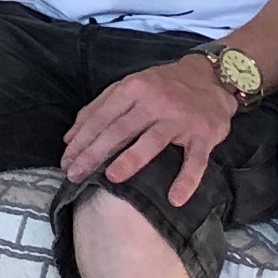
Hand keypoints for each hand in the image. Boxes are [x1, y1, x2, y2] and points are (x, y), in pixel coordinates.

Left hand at [61, 56, 236, 207]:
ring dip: (131, 161)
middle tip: (76, 175)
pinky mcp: (204, 135)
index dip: (81, 140)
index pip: (101, 117)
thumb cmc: (163, 86)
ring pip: (152, 141)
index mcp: (133, 88)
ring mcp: (180, 119)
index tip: (66, 161)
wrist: (212, 79)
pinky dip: (186, 180)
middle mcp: (155, 102)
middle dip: (94, 154)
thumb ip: (99, 108)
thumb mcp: (129, 86)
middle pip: (119, 130)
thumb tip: (70, 137)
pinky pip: (195, 161)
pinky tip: (174, 199)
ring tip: (111, 179)